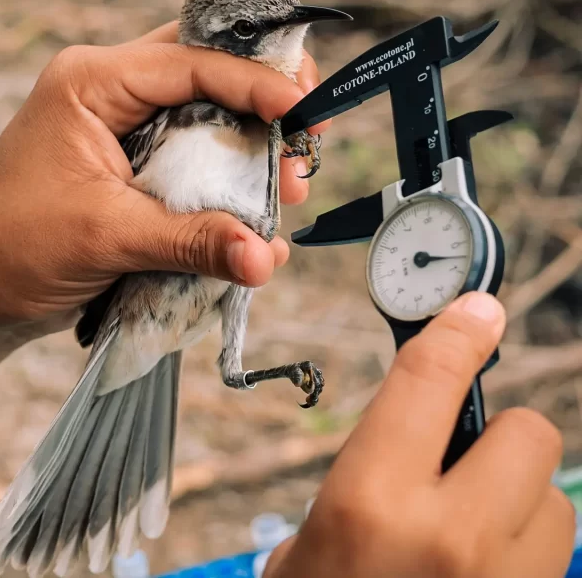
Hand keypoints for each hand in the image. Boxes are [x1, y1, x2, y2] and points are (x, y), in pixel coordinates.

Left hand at [0, 22, 324, 333]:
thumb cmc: (14, 250)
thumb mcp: (106, 237)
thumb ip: (190, 241)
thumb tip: (265, 258)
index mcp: (91, 82)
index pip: (190, 61)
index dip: (255, 83)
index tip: (307, 112)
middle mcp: (109, 92)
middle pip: (207, 71)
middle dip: (263, 104)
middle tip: (308, 144)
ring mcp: (120, 128)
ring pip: (206, 115)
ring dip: (251, 148)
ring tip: (286, 190)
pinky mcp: (130, 166)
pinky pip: (193, 157)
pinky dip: (226, 180)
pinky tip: (254, 216)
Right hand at [264, 292, 574, 577]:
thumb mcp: (307, 539)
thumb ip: (365, 478)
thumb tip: (415, 434)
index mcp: (369, 502)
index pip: (429, 379)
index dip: (457, 332)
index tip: (476, 312)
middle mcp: (448, 536)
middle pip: (526, 431)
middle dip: (499, 435)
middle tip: (461, 463)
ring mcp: (503, 577)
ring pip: (553, 496)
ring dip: (518, 500)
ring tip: (470, 532)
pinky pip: (555, 549)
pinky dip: (524, 546)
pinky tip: (480, 564)